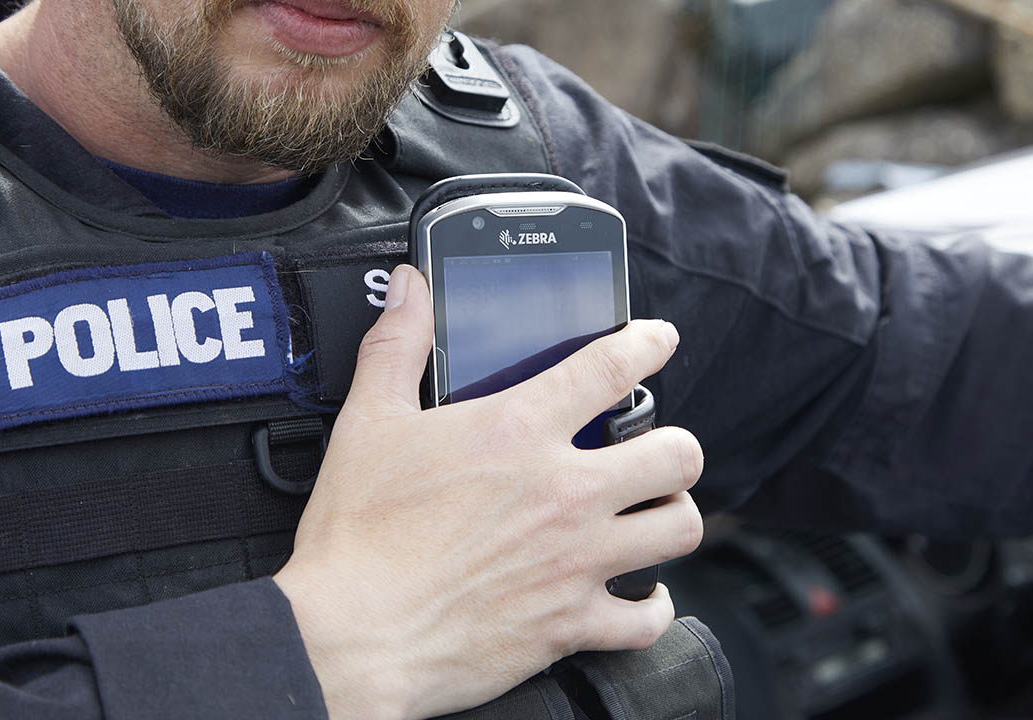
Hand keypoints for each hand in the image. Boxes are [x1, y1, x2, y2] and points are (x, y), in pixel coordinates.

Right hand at [273, 265, 703, 719]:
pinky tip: (640, 595)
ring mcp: (576, 560)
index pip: (612, 367)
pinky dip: (652, 607)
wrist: (352, 635)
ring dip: (673, 516)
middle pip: (676, 454)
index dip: (648, 343)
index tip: (659, 340)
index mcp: (518, 431)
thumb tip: (409, 288)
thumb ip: (396, 346)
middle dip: (675, 447)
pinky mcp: (571, 623)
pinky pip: (648, 619)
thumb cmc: (357, 534)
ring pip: (680, 528)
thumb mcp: (368, 422)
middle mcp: (564, 492)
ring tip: (653, 513)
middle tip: (654, 452)